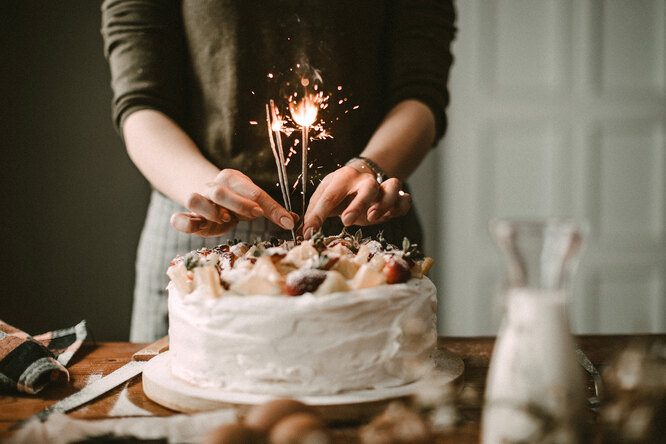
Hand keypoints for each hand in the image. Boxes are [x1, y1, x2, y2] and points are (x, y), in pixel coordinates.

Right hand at [171, 169, 296, 236]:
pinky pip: (178, 218)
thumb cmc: (236, 201)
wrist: (208, 196)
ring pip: (194, 199)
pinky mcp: (187, 217)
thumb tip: (294, 220)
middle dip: (239, 204)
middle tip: (255, 215)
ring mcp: (198, 200)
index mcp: (232, 179)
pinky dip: (184, 223)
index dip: (270, 206)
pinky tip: (196, 227)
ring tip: (224, 219)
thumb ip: (271, 210)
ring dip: (210, 211)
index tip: (286, 221)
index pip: (253, 191)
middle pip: (220, 191)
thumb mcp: (254, 202)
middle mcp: (212, 187)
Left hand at [303, 166, 410, 237]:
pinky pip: (405, 199)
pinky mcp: (396, 198)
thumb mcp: (324, 197)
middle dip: (358, 204)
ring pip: (393, 186)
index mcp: (343, 178)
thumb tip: (304, 232)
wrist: (361, 177)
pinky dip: (402, 206)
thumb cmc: (340, 192)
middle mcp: (365, 180)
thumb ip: (314, 213)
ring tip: (373, 218)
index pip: (329, 196)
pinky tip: (392, 214)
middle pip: (368, 187)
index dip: (317, 215)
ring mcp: (382, 188)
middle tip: (346, 221)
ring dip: (385, 203)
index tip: (309, 232)